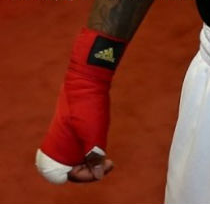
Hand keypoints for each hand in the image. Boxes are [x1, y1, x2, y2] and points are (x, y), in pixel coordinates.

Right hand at [36, 28, 125, 184]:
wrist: (86, 77)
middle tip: (109, 163)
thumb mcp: (94, 132)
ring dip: (92, 158)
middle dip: (91, 167)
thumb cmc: (88, 104)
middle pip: (73, 166)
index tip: (104, 167)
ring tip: (106, 155)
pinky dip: (90, 146)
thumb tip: (98, 172)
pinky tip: (101, 141)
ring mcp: (66, 131)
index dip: (87, 175)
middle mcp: (58, 141)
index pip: (69, 174)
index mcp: (57, 148)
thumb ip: (94, 154)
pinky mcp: (73, 123)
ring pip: (77, 154)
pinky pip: (80, 142)